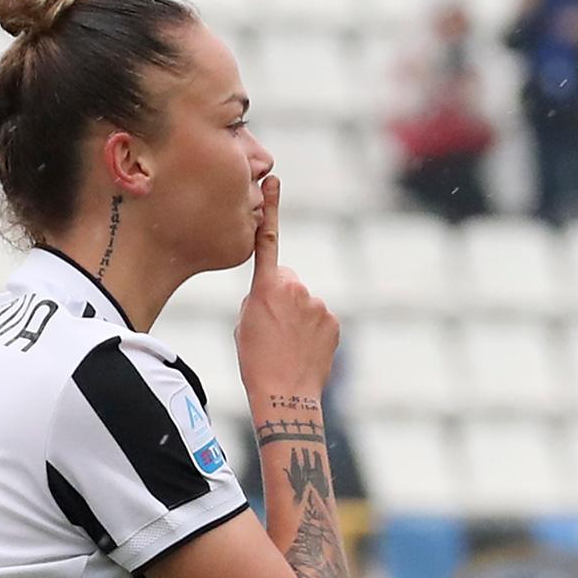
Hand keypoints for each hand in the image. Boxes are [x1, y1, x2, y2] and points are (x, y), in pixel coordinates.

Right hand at [234, 174, 336, 403]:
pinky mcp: (333, 319)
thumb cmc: (256, 362)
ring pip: (304, 301)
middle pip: (287, 281)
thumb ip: (257, 297)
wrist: (285, 396)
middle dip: (281, 296)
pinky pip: (319, 317)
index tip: (274, 181)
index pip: (267, 241)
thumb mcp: (243, 325)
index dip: (271, 209)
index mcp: (266, 287)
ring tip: (288, 344)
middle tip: (272, 329)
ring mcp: (318, 303)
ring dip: (297, 316)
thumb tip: (272, 292)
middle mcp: (296, 288)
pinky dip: (312, 329)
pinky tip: (303, 349)